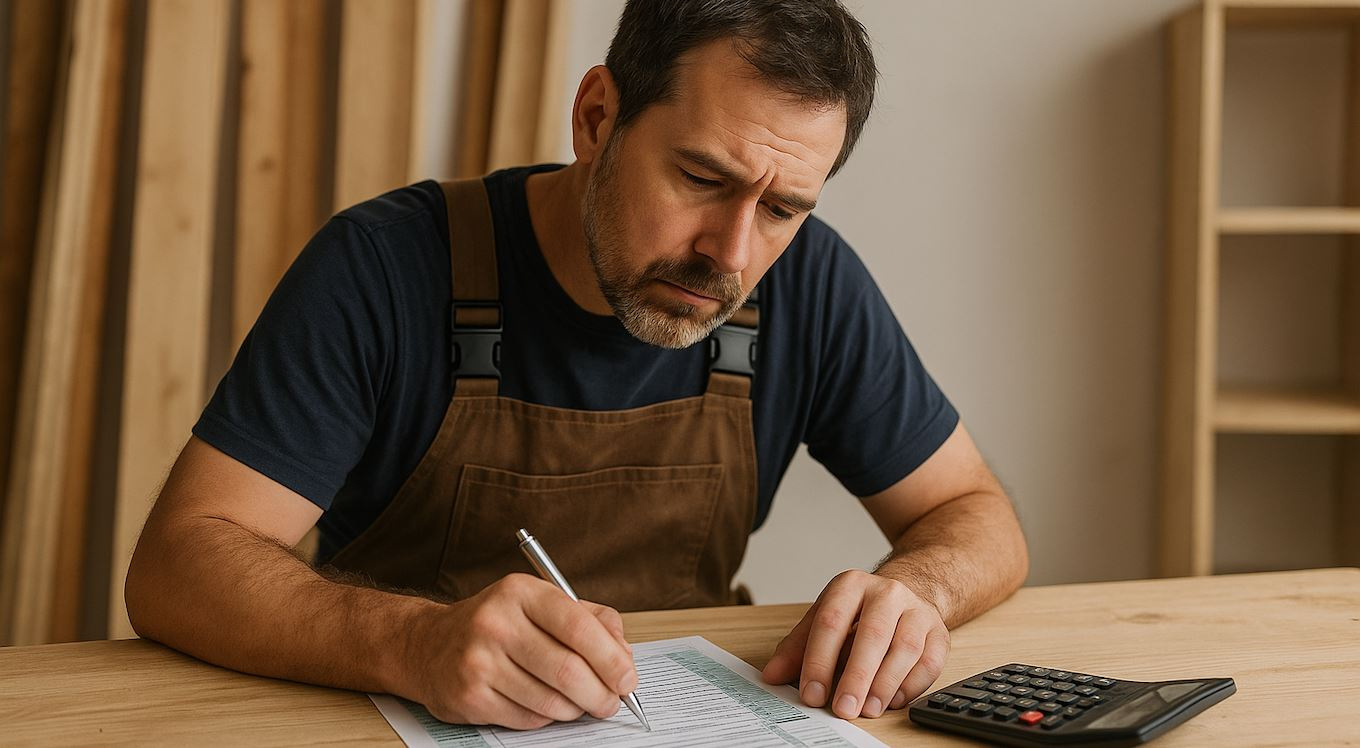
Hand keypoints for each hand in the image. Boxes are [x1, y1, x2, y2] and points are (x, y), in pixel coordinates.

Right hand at [405, 573, 637, 728]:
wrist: (429, 645)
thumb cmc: (497, 624)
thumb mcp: (541, 603)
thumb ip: (591, 620)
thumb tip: (624, 656)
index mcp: (521, 592)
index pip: (578, 626)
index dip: (612, 659)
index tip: (627, 678)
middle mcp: (496, 623)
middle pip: (568, 670)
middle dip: (601, 694)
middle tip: (612, 702)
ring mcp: (479, 661)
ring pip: (551, 701)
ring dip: (575, 709)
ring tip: (578, 703)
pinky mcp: (470, 696)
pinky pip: (528, 719)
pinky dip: (547, 718)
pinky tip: (544, 704)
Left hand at [761, 569, 949, 718]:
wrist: (908, 592)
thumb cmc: (859, 613)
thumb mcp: (823, 619)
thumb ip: (797, 648)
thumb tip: (772, 675)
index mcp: (850, 585)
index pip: (831, 622)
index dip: (819, 661)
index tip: (811, 693)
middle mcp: (886, 592)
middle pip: (872, 635)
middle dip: (856, 677)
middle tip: (843, 709)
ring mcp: (917, 610)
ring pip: (904, 648)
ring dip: (885, 684)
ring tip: (868, 710)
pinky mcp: (939, 631)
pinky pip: (930, 661)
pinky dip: (912, 685)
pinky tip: (893, 701)